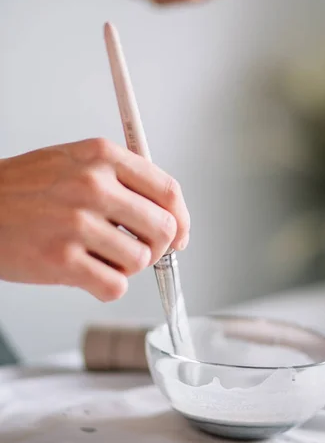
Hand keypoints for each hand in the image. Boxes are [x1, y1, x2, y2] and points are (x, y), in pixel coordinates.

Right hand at [0, 138, 189, 300]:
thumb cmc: (25, 188)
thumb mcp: (76, 161)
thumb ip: (122, 179)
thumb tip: (169, 213)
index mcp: (102, 156)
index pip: (168, 190)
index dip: (181, 218)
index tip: (180, 234)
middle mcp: (93, 185)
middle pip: (164, 227)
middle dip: (158, 246)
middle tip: (138, 249)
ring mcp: (77, 223)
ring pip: (141, 259)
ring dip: (127, 267)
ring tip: (102, 258)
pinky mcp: (61, 260)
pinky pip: (115, 286)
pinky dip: (107, 286)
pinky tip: (87, 273)